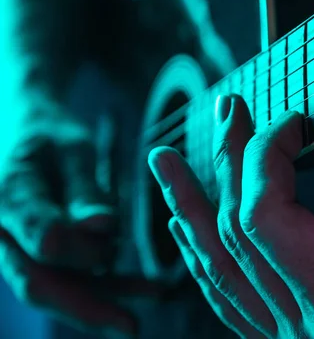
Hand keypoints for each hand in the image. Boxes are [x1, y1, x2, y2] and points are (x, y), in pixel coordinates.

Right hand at [0, 106, 158, 337]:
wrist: (26, 134)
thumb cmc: (50, 136)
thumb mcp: (71, 149)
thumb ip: (84, 190)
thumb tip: (102, 226)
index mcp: (8, 195)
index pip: (40, 234)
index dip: (76, 249)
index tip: (110, 255)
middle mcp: (2, 230)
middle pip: (38, 279)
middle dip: (86, 306)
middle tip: (130, 327)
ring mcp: (16, 248)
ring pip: (58, 285)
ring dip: (106, 297)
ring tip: (157, 296)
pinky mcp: (38, 255)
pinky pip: (71, 276)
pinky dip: (109, 284)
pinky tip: (147, 289)